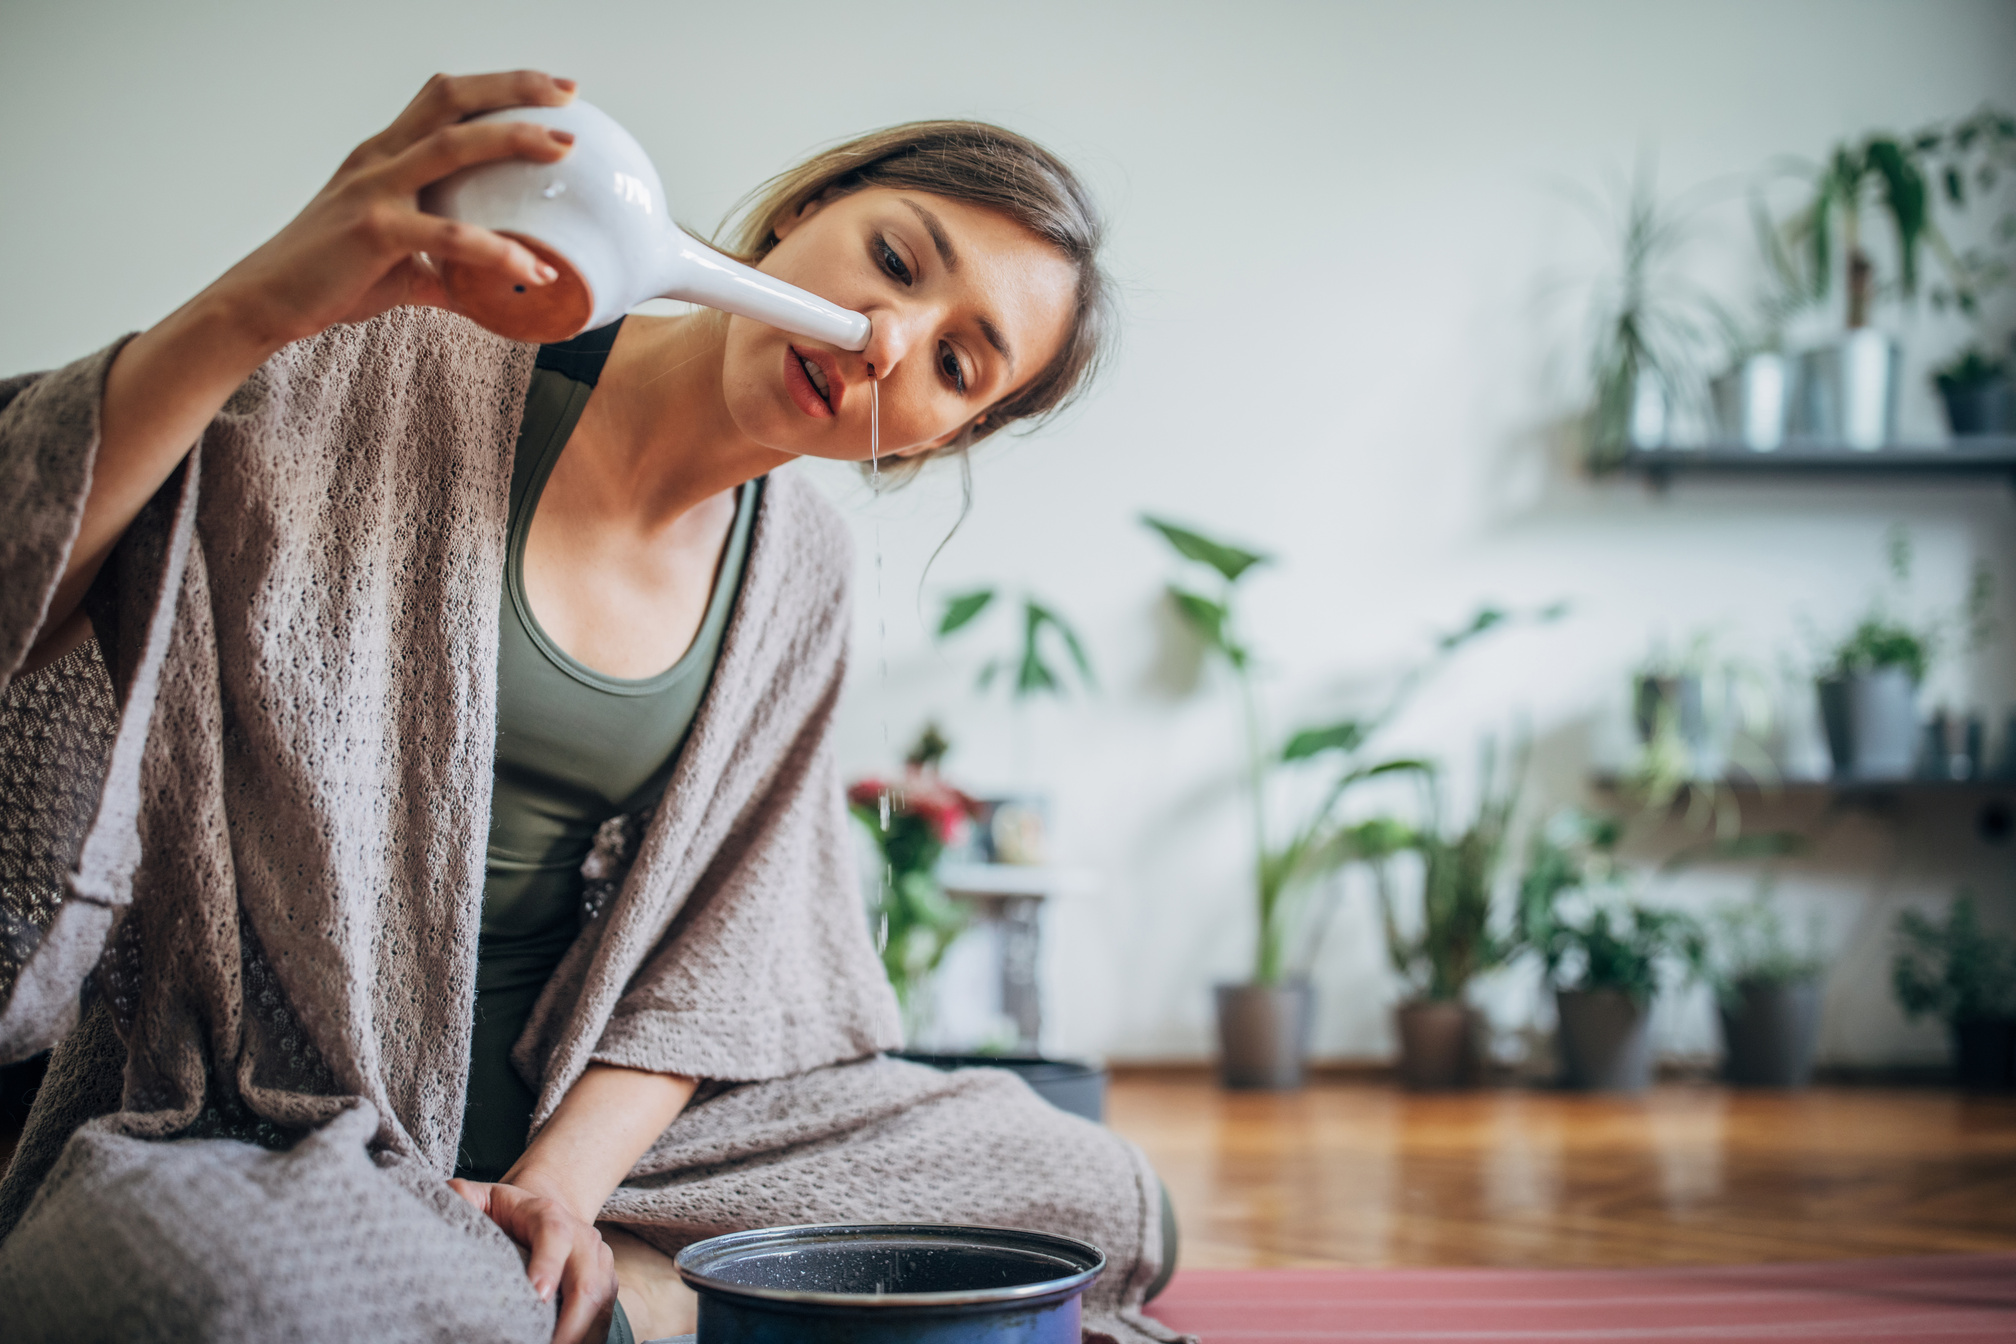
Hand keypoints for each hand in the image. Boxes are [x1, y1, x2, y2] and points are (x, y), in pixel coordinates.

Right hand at [209, 69, 578, 350]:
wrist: (266, 302)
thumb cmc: (331, 279)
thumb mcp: (400, 265)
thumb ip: (448, 268)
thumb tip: (497, 291)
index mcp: (385, 156)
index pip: (443, 100)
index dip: (497, 85)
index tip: (553, 90)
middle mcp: (380, 158)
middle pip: (451, 99)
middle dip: (513, 88)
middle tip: (570, 95)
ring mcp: (374, 189)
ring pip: (452, 146)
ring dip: (513, 139)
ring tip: (565, 150)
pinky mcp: (374, 231)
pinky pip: (450, 235)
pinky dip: (499, 249)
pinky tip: (535, 267)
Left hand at [450, 1176, 617, 1343]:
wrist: (546, 1212)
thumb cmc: (507, 1213)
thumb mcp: (484, 1198)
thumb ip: (465, 1196)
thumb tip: (451, 1194)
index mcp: (547, 1213)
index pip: (555, 1234)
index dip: (549, 1264)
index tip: (537, 1297)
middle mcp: (582, 1236)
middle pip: (586, 1280)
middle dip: (570, 1321)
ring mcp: (599, 1260)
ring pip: (600, 1301)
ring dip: (580, 1334)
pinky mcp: (606, 1282)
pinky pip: (604, 1315)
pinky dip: (589, 1337)